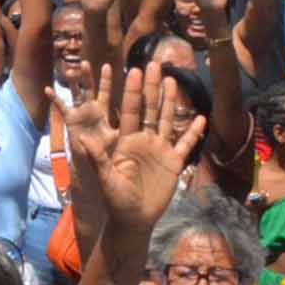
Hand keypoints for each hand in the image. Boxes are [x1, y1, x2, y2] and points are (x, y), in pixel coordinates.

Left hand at [71, 63, 205, 230]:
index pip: (131, 111)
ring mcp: (159, 150)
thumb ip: (98, 159)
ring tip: (173, 80)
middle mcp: (143, 140)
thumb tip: (84, 140)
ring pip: (166, 120)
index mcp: (126, 142)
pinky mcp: (174, 162)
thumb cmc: (116, 201)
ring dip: (170, 102)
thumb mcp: (105, 180)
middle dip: (151, 88)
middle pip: (149, 109)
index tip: (134, 70)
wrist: (134, 220)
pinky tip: (201, 117)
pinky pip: (185, 144)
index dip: (133, 92)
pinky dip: (193, 132)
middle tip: (155, 64)